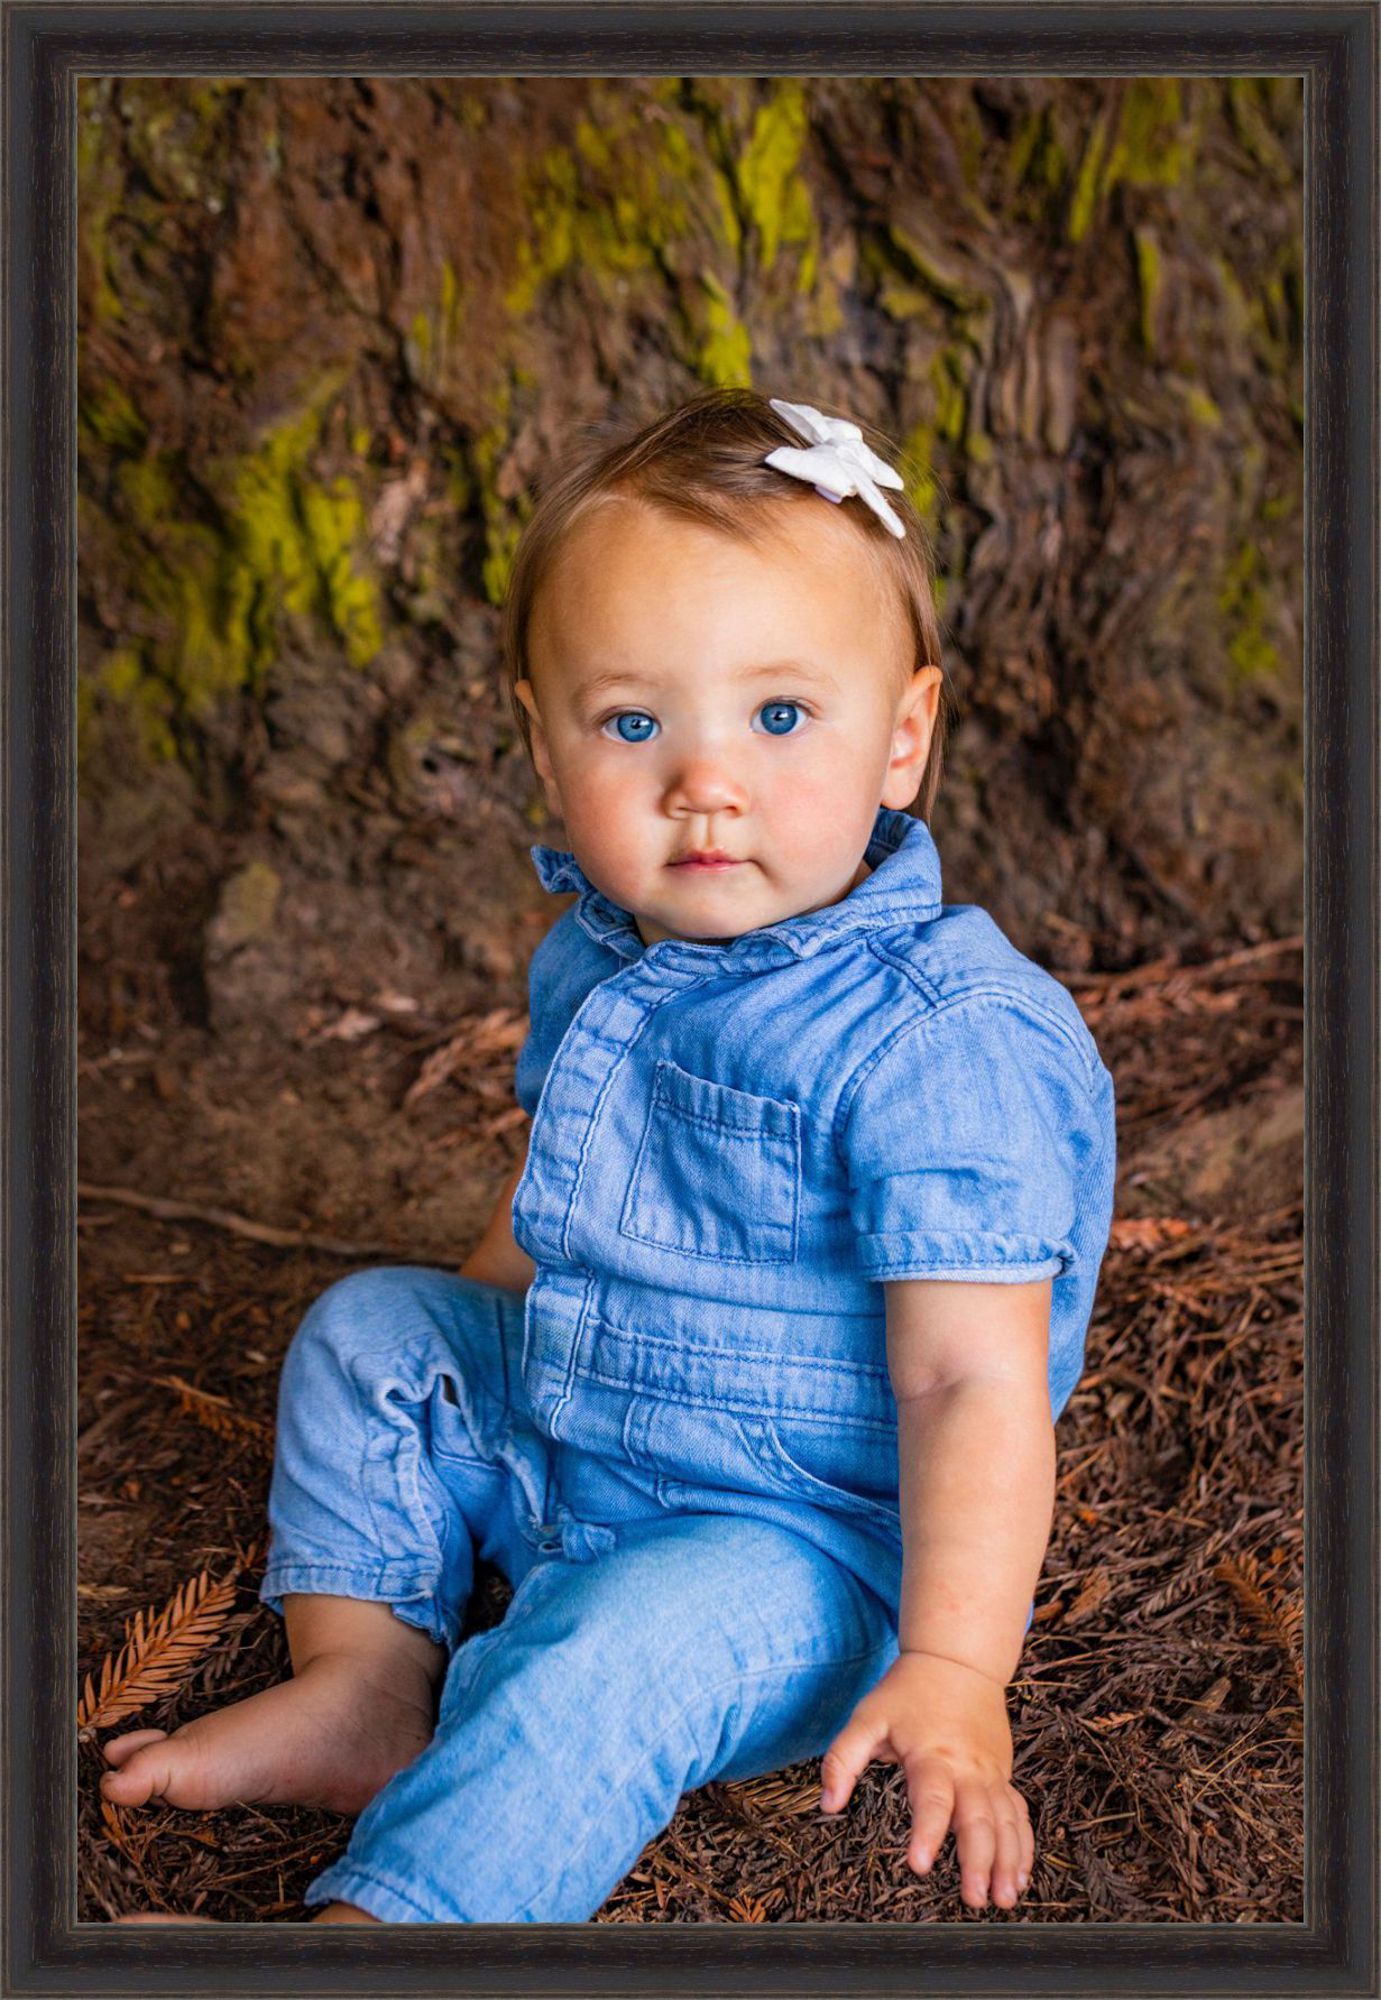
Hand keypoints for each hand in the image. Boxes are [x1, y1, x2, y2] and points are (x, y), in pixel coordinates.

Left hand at [819, 1649, 1033, 1909]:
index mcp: (932, 1755)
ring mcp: (990, 1773)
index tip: (919, 1866)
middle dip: (979, 1861)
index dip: (926, 1833)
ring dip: (1008, 1861)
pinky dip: (1023, 1846)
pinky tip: (1019, 1877)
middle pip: (978, 1818)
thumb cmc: (906, 1692)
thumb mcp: (867, 1716)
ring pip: (1006, 1822)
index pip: (931, 1800)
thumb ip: (843, 1759)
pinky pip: (1018, 1814)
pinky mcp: (1002, 1775)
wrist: (957, 1661)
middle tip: (974, 1899)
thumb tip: (827, 1804)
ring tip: (1003, 1900)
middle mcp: (967, 1768)